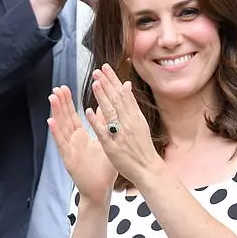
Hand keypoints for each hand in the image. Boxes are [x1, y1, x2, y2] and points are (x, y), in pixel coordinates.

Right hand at [48, 84, 115, 202]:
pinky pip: (61, 144)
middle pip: (65, 119)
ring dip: (56, 113)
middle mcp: (73, 141)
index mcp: (81, 137)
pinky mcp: (68, 159)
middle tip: (56, 88)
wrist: (100, 190)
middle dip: (60, 104)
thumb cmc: (103, 169)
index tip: (64, 88)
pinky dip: (56, 133)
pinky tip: (50, 122)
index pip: (73, 115)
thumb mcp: (105, 142)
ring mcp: (69, 149)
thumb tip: (106, 106)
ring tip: (52, 98)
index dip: (68, 102)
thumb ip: (104, 124)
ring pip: (61, 128)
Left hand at [86, 64, 161, 185]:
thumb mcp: (140, 122)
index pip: (123, 94)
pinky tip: (88, 111)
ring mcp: (121, 135)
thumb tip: (126, 85)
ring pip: (110, 113)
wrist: (148, 169)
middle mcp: (129, 123)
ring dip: (102, 98)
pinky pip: (103, 132)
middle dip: (106, 84)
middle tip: (97, 71)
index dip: (113, 80)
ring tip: (94, 84)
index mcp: (135, 117)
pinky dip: (96, 121)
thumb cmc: (143, 147)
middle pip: (116, 101)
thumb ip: (131, 105)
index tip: (105, 68)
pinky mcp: (113, 147)